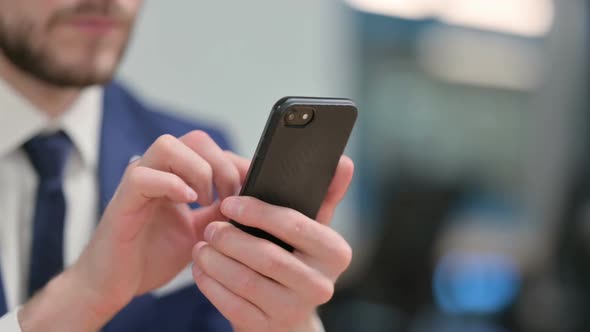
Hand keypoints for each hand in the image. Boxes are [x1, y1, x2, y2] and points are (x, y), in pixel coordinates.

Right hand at [19, 131, 241, 330]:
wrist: (115, 285)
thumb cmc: (152, 257)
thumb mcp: (199, 231)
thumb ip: (219, 211)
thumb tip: (250, 197)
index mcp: (176, 175)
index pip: (211, 149)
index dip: (237, 163)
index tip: (254, 186)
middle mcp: (157, 171)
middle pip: (195, 139)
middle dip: (222, 165)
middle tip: (229, 198)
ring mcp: (138, 182)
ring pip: (168, 145)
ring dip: (198, 171)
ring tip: (205, 202)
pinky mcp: (123, 200)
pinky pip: (142, 176)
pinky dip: (170, 184)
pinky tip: (188, 203)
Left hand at [192, 155, 353, 331]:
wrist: (289, 318)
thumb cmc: (298, 261)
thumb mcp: (314, 231)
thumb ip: (325, 195)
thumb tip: (344, 160)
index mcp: (336, 253)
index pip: (295, 225)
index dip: (258, 212)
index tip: (230, 202)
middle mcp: (321, 285)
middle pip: (268, 256)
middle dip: (231, 238)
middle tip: (210, 227)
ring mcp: (294, 310)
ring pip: (246, 281)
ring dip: (215, 261)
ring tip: (201, 246)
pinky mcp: (267, 328)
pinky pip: (231, 304)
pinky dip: (210, 284)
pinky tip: (200, 270)